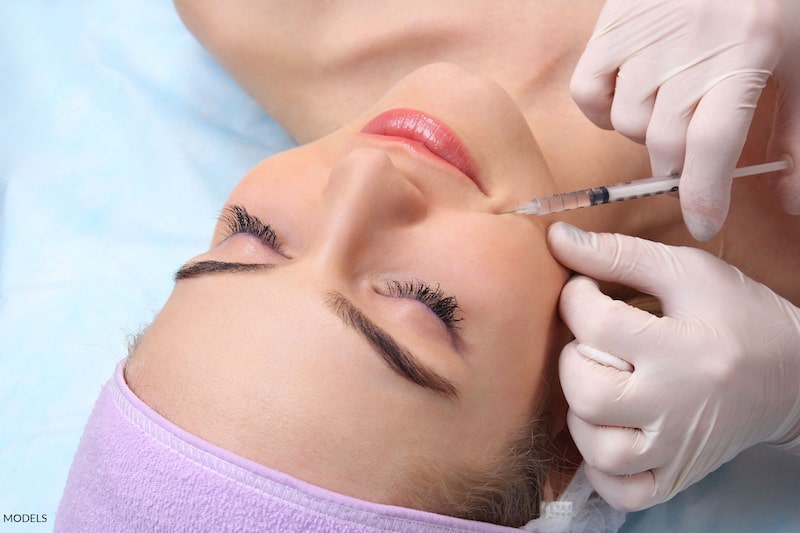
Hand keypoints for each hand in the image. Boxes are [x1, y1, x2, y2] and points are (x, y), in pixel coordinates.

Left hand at [547, 222, 799, 510]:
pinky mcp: (676, 477)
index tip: (585, 290)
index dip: (575, 297)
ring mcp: (675, 450)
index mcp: (683, 349)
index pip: (595, 325)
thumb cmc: (740, 317)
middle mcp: (676, 406)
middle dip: (572, 357)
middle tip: (591, 342)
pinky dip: (603, 469)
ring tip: (601, 384)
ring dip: (583, 413)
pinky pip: (622, 492)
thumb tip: (558, 239)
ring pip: (598, 449)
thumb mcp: (689, 272)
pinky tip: (608, 431)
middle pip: (587, 392)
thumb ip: (621, 255)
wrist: (794, 378)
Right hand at [570, 0, 799, 240]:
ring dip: (646, 136)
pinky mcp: (611, 27)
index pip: (711, 144)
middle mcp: (689, 47)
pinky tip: (627, 99)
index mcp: (744, 54)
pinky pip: (589, 92)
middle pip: (667, 142)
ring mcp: (643, 36)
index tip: (704, 224)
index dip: (704, 195)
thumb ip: (796, 138)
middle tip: (692, 158)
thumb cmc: (774, 8)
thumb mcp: (799, 70)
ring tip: (667, 116)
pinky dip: (602, 111)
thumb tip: (789, 202)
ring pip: (628, 123)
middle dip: (680, 165)